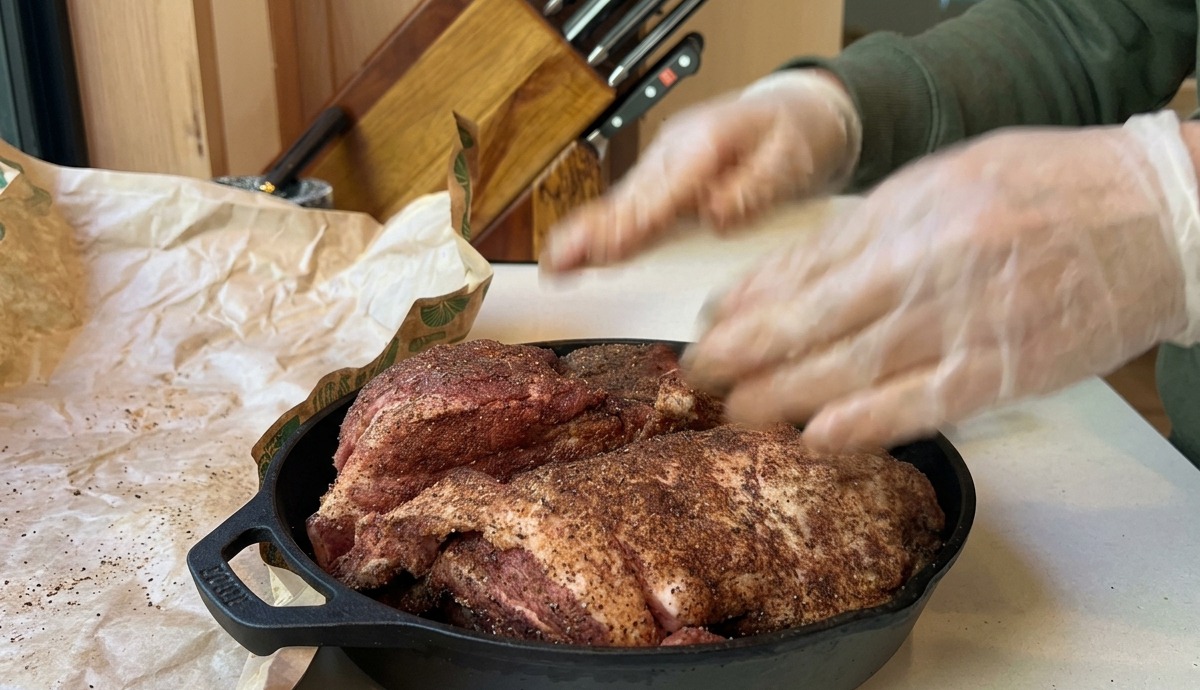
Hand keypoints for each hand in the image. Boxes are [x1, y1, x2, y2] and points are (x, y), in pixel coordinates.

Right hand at [539, 70, 860, 271]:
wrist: (797, 114)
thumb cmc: (795, 135)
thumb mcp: (791, 157)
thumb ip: (758, 187)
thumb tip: (718, 214)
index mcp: (707, 143)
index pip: (667, 190)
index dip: (636, 222)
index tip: (612, 248)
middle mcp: (675, 153)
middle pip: (630, 198)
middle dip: (596, 231)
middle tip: (560, 262)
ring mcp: (663, 168)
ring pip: (623, 204)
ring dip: (589, 235)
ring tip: (557, 265)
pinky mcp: (662, 184)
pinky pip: (630, 210)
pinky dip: (602, 232)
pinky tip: (576, 256)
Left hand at [683, 112, 1199, 450]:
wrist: (1154, 216)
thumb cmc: (1047, 190)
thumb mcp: (943, 181)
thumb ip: (865, 228)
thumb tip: (785, 273)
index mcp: (909, 211)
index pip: (804, 263)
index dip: (747, 300)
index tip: (708, 324)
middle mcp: (928, 263)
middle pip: (812, 318)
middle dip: (742, 351)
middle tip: (696, 377)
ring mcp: (966, 319)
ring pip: (852, 366)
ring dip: (783, 394)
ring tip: (735, 410)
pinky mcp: (1005, 369)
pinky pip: (923, 402)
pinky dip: (867, 423)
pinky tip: (818, 436)